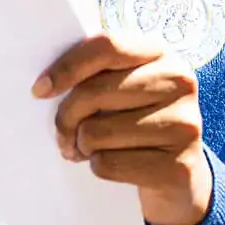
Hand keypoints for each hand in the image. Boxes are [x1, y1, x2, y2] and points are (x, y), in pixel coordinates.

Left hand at [34, 35, 210, 224]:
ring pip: (97, 133)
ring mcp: (185, 124)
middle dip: (66, 118)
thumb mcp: (122, 91)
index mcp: (160, 53)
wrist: (179, 177)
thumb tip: (44, 86)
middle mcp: (180, 82)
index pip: (106, 47)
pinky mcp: (179, 165)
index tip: (39, 90)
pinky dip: (99, 168)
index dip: (67, 67)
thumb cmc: (136, 125)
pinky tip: (114, 166)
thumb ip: (96, 76)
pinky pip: (109, 165)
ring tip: (91, 151)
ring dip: (83, 147)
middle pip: (94, 93)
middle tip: (62, 135)